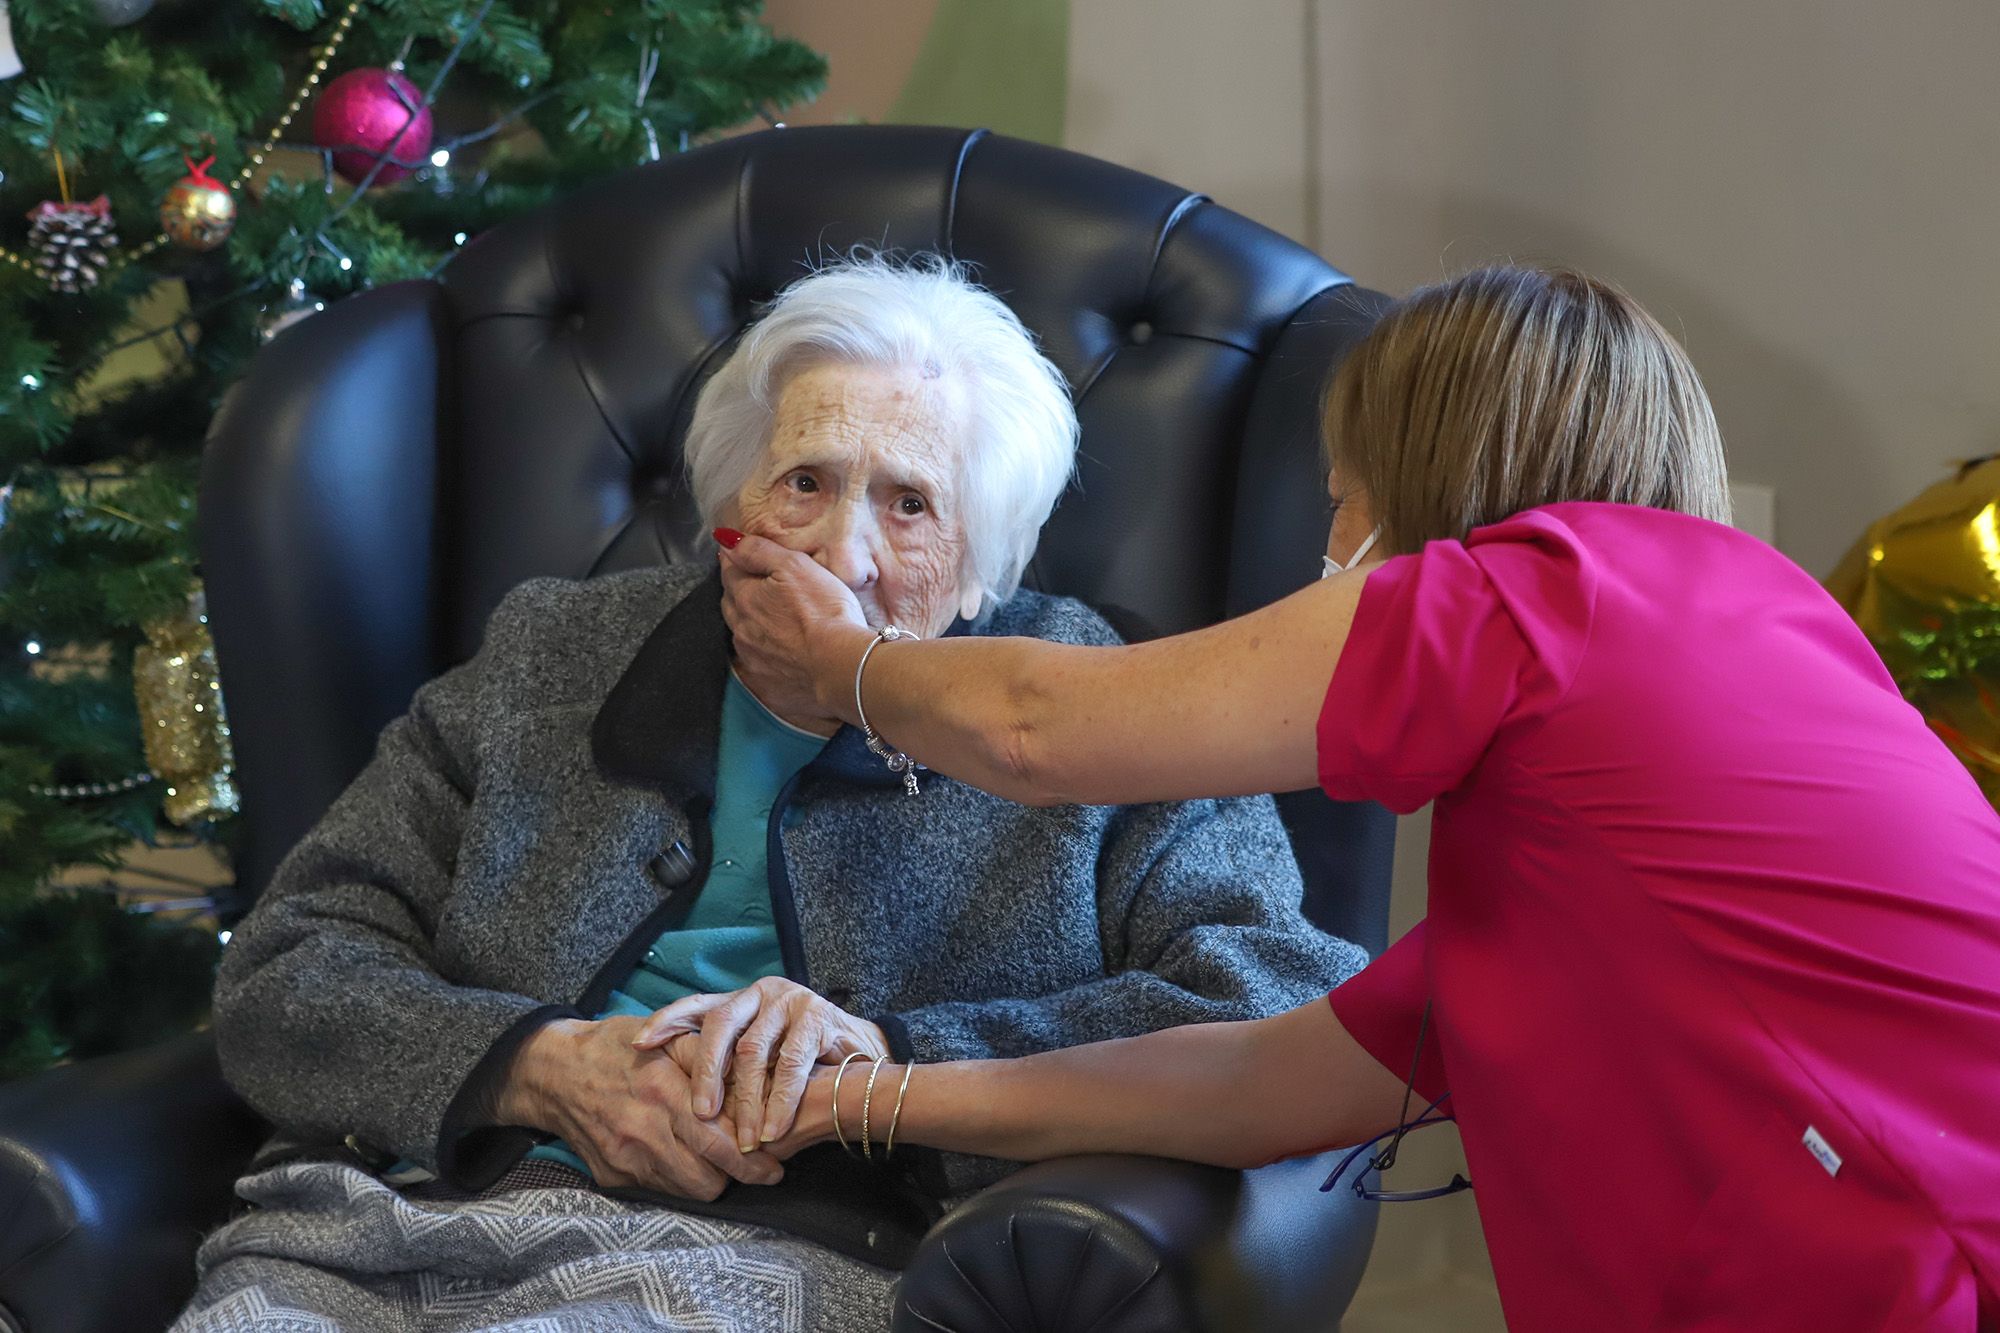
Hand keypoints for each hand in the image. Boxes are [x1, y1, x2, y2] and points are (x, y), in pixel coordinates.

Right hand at [495, 1015, 782, 1200]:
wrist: (554, 1073)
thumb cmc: (617, 1047)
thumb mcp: (664, 1036)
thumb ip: (707, 1055)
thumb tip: (754, 1071)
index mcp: (662, 1091)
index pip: (718, 1139)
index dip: (752, 1159)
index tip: (776, 1164)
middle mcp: (644, 1130)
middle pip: (707, 1176)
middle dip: (742, 1178)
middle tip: (765, 1172)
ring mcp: (626, 1158)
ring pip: (687, 1190)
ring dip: (712, 1180)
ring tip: (726, 1164)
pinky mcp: (612, 1176)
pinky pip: (660, 1190)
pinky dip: (680, 1180)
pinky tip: (689, 1161)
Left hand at [633, 975, 889, 1150]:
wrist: (862, 1060)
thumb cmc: (802, 1065)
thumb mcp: (759, 1061)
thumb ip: (728, 1067)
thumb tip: (676, 1099)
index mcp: (741, 1001)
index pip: (696, 1005)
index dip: (666, 1021)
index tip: (638, 1043)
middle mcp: (762, 994)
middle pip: (719, 1026)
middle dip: (705, 1072)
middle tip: (700, 1113)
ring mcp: (791, 1002)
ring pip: (754, 1049)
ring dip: (747, 1099)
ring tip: (744, 1137)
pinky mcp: (818, 1017)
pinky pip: (792, 1062)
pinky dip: (781, 1100)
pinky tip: (775, 1129)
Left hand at [716, 528, 871, 724]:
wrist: (843, 667)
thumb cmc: (825, 612)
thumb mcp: (796, 566)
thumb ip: (758, 550)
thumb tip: (725, 539)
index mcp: (745, 598)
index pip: (729, 571)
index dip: (739, 561)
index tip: (746, 556)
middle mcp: (742, 630)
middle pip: (733, 604)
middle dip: (742, 593)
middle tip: (762, 586)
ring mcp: (753, 660)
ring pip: (744, 635)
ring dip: (753, 625)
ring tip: (777, 621)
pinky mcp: (768, 685)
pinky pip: (759, 664)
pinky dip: (767, 655)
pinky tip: (784, 653)